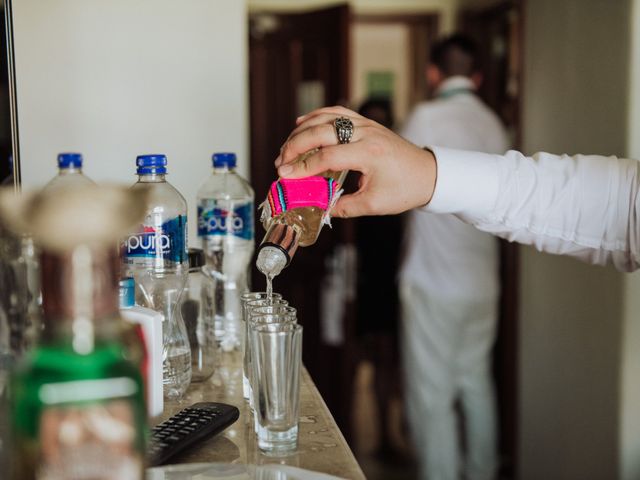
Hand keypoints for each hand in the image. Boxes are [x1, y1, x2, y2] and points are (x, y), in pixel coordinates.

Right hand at [275, 106, 436, 216]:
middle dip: (295, 146)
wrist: (428, 174)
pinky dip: (317, 115)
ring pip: (326, 117)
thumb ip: (344, 207)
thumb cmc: (405, 190)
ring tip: (287, 146)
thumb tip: (319, 207)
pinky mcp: (366, 123)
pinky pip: (337, 112)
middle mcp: (366, 133)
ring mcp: (366, 124)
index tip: (285, 175)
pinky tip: (302, 122)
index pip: (327, 156)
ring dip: (302, 130)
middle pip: (321, 132)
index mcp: (369, 153)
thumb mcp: (374, 205)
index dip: (303, 167)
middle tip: (281, 162)